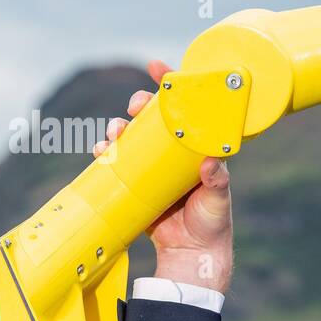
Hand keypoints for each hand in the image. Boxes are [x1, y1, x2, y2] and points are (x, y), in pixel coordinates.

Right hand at [93, 59, 234, 293]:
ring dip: (119, 127)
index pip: (187, 108)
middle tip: (135, 107)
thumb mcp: (219, 200)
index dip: (172, 84)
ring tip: (116, 132)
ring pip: (131, 135)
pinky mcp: (135, 182)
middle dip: (139, 104)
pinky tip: (101, 151)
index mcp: (197, 147)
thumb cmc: (212, 222)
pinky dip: (105, 152)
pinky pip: (116, 160)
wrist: (192, 252)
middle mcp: (174, 152)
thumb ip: (217, 182)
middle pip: (153, 117)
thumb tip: (210, 163)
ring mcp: (153, 165)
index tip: (157, 68)